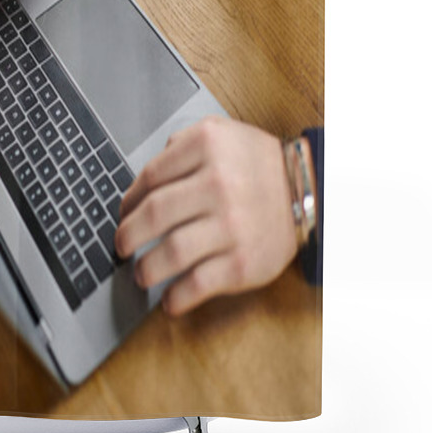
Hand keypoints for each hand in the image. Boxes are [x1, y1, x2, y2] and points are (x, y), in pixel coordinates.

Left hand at [115, 116, 297, 315]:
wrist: (310, 190)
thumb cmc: (258, 164)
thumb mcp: (221, 132)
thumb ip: (181, 144)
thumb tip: (145, 179)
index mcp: (206, 148)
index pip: (149, 178)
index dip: (128, 201)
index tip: (123, 214)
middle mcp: (217, 184)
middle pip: (152, 216)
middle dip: (127, 236)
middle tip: (122, 245)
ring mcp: (231, 226)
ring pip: (169, 253)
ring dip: (145, 270)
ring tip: (141, 274)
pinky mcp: (243, 262)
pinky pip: (198, 284)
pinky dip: (177, 298)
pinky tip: (169, 300)